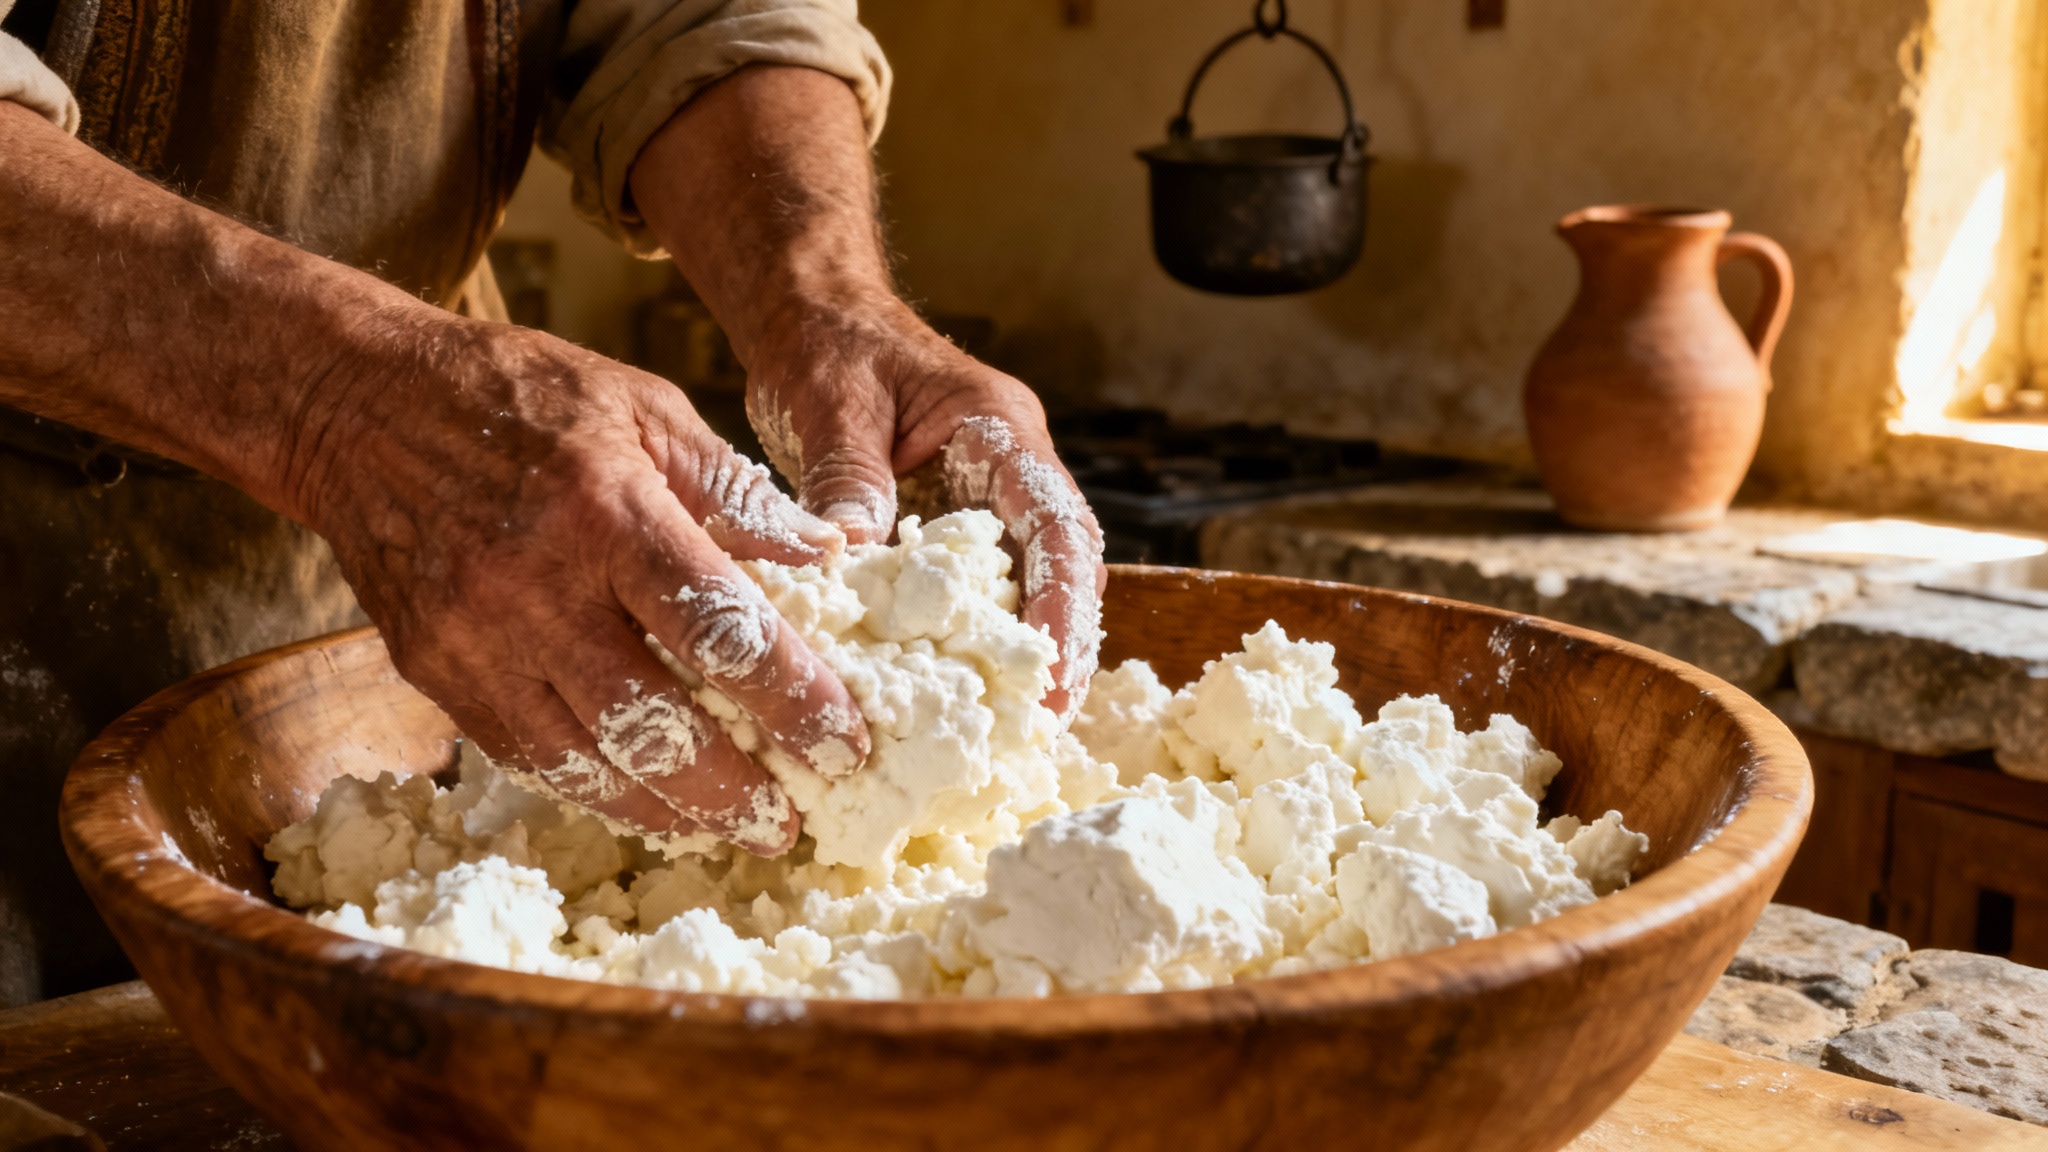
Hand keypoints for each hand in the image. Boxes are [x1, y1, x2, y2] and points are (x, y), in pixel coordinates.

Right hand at [290, 312, 872, 852]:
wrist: (354, 404)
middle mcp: (537, 586)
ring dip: (671, 809)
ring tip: (734, 829)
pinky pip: (528, 756)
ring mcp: (475, 639)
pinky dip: (597, 790)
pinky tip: (650, 801)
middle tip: (795, 821)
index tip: (845, 743)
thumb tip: (826, 551)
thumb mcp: (645, 407)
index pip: (720, 629)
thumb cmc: (521, 396)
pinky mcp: (434, 671)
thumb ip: (735, 490)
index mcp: (607, 511)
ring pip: (587, 761)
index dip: (793, 699)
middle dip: (737, 787)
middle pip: (655, 721)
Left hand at [746, 297, 1106, 718]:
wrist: (809, 313)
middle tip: (1037, 729)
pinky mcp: (950, 525)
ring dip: (1022, 654)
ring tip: (1004, 732)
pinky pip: (975, 590)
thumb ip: (850, 479)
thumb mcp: (830, 403)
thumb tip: (852, 563)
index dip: (1063, 607)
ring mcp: (984, 499)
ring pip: (1028, 585)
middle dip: (1058, 649)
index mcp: (1000, 429)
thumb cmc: (826, 342)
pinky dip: (971, 642)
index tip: (1051, 677)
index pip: (1057, 523)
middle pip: (1064, 568)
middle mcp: (1009, 468)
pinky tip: (950, 694)